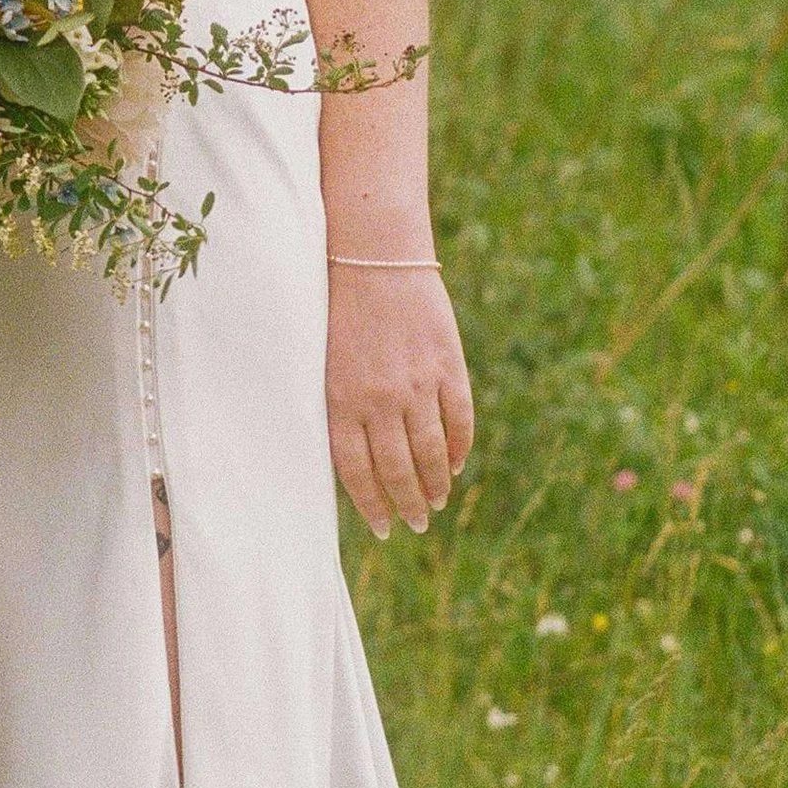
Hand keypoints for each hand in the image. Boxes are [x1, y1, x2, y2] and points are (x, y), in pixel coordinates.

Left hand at [325, 263, 473, 537]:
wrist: (375, 259)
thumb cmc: (341, 314)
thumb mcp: (326, 365)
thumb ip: (342, 410)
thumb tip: (357, 462)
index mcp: (341, 401)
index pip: (357, 472)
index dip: (373, 506)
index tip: (384, 528)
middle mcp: (379, 399)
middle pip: (397, 469)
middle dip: (408, 504)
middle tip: (417, 523)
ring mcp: (417, 384)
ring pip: (431, 451)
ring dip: (436, 483)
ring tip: (437, 501)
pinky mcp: (447, 366)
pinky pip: (459, 419)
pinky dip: (460, 447)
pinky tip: (457, 463)